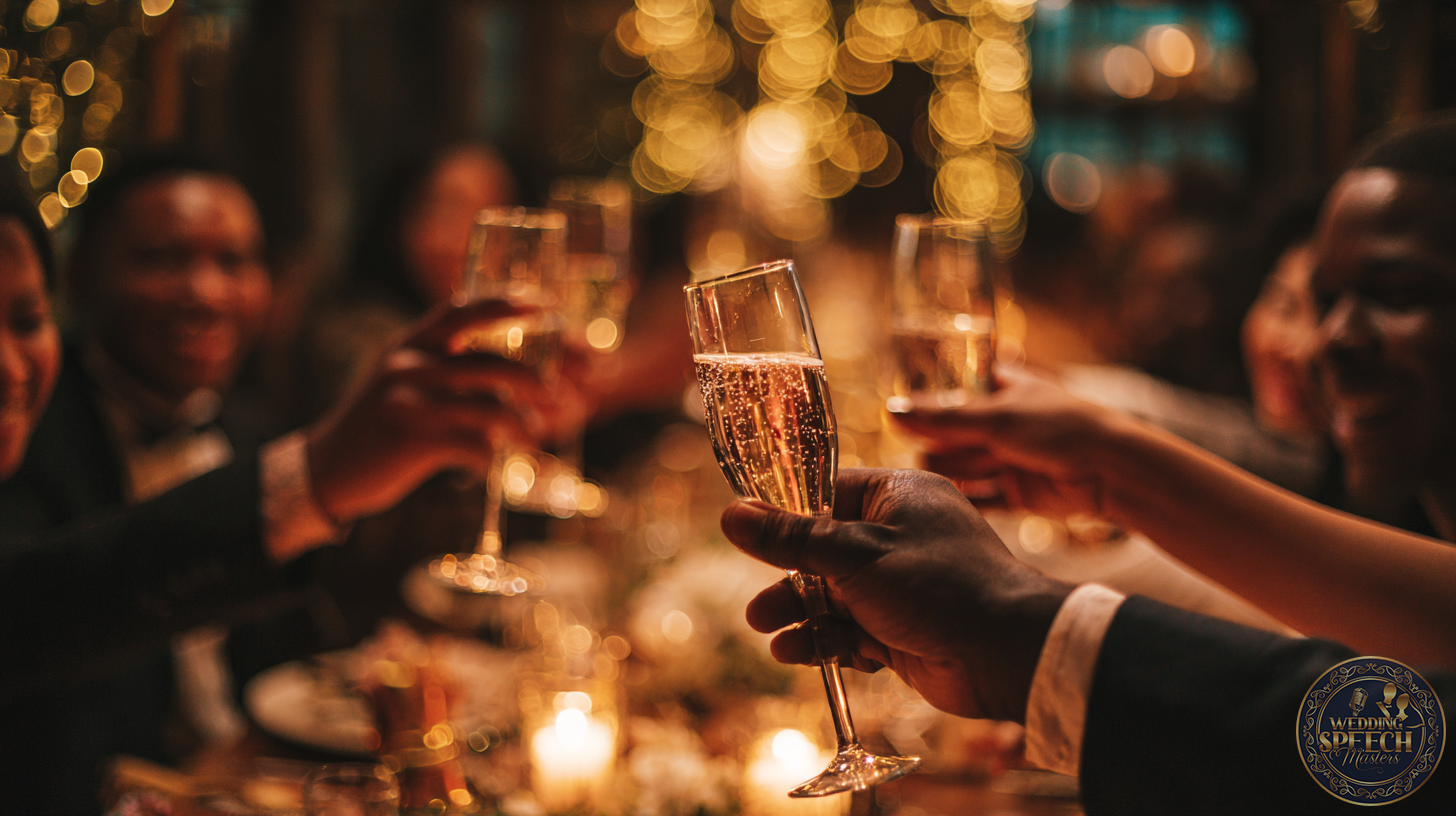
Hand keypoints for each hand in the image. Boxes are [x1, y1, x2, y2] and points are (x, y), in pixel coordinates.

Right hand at [306, 299, 551, 522]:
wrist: (327, 468)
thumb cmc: (382, 424)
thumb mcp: (402, 377)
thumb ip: (443, 363)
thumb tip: (513, 367)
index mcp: (411, 342)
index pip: (463, 310)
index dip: (506, 304)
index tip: (546, 306)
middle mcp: (410, 364)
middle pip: (492, 363)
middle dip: (536, 380)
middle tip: (561, 397)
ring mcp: (410, 402)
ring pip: (492, 408)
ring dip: (523, 426)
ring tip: (533, 439)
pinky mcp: (413, 441)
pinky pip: (474, 446)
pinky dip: (491, 458)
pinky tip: (490, 466)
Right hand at [721, 468, 1072, 721]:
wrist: (1007, 653)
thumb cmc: (939, 585)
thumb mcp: (856, 555)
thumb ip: (792, 539)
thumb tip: (731, 515)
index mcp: (898, 496)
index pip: (826, 496)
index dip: (785, 518)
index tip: (747, 537)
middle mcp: (900, 535)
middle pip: (823, 553)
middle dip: (788, 582)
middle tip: (758, 609)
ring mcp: (902, 585)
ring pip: (834, 597)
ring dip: (802, 616)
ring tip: (773, 635)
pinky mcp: (903, 629)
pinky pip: (853, 630)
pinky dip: (828, 642)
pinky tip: (801, 653)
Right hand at [888, 369, 1133, 520]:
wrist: (1110, 469)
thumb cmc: (1058, 426)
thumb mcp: (994, 416)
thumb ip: (940, 419)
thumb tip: (889, 411)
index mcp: (1001, 387)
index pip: (952, 392)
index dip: (930, 405)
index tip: (906, 418)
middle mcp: (1003, 422)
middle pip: (952, 435)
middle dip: (943, 444)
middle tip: (937, 450)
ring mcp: (1010, 458)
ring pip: (964, 467)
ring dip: (956, 471)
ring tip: (954, 473)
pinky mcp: (1017, 493)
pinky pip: (982, 499)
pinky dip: (967, 501)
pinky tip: (946, 504)